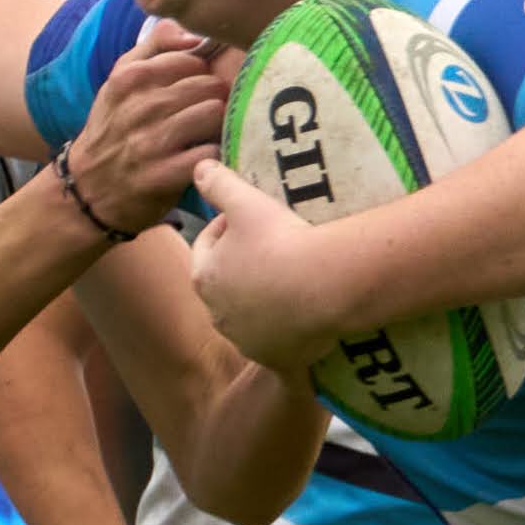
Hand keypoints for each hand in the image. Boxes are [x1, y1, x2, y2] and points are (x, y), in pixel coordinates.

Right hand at [64, 36, 229, 234]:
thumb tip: (191, 33)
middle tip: (212, 110)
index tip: (199, 87)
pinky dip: (216, 153)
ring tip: (212, 131)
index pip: (190, 59)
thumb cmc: (113, 128)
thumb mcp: (120, 81)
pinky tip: (210, 156)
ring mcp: (150, 142)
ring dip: (219, 123)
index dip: (203, 73)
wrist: (86, 189)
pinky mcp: (162, 175)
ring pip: (211, 114)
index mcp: (129, 78)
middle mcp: (139, 107)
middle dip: (217, 97)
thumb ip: (154, 46)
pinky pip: (209, 153)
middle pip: (207, 85)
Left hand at [183, 156, 350, 373]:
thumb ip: (217, 182)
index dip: (225, 227)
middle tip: (272, 245)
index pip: (204, 246)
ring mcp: (246, 340)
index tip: (248, 217)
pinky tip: (304, 310)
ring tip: (291, 277)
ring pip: (250, 315)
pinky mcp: (276, 358)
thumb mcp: (245, 201)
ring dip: (263, 297)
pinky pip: (279, 341)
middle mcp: (217, 314)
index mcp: (203, 276)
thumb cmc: (280, 240)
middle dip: (242, 265)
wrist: (325, 286)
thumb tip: (198, 166)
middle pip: (226, 283)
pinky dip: (286, 327)